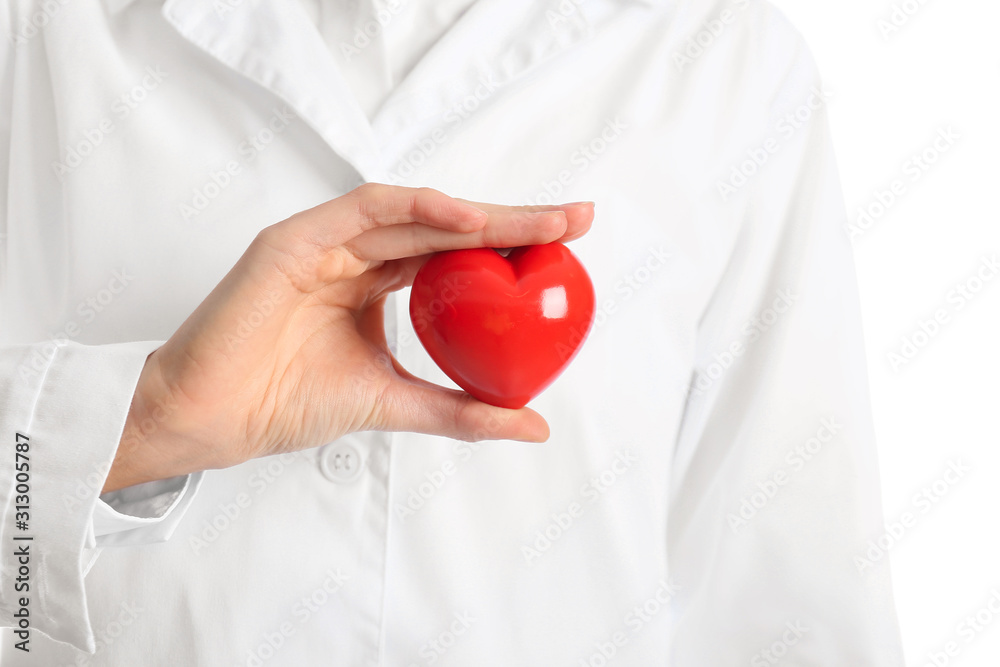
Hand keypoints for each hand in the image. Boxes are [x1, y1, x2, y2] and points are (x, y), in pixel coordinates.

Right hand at [103, 184, 592, 492]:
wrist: (214, 418)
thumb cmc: (286, 402)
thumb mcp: (396, 402)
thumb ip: (462, 409)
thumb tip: (533, 423)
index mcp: (377, 286)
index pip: (456, 259)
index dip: (513, 251)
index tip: (569, 252)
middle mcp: (358, 258)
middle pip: (447, 230)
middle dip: (514, 223)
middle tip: (574, 220)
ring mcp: (328, 244)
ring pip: (416, 212)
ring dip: (480, 214)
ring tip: (541, 224)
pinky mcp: (296, 239)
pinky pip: (365, 210)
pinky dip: (418, 209)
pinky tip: (467, 220)